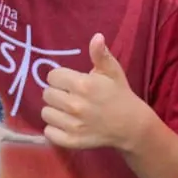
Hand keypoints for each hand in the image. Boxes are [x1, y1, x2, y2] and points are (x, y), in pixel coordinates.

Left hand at [40, 34, 150, 151]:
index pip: (52, 76)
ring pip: (45, 113)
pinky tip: (66, 124)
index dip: (60, 78)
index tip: (70, 82)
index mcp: (83, 85)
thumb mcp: (112, 72)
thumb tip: (96, 37)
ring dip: (54, 110)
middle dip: (57, 93)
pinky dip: (54, 129)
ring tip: (68, 110)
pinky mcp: (72, 141)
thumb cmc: (120, 95)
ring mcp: (73, 125)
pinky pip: (49, 132)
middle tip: (70, 96)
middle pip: (47, 94)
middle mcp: (75, 105)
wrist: (131, 125)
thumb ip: (100, 54)